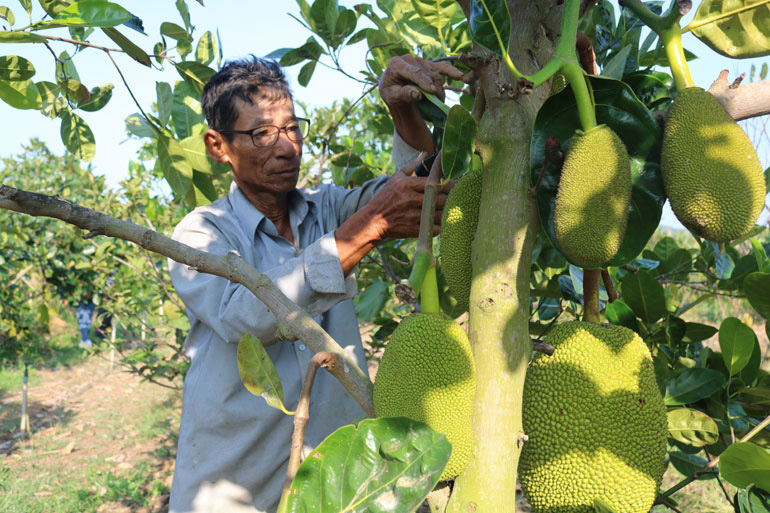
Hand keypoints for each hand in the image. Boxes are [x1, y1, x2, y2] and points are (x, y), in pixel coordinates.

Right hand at [335, 153, 453, 275]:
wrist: (373, 221)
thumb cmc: (386, 197)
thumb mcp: (396, 178)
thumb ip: (412, 165)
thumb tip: (424, 153)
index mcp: (407, 185)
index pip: (433, 183)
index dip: (449, 183)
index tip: (459, 182)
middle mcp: (410, 200)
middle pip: (439, 199)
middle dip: (453, 198)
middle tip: (462, 196)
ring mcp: (412, 216)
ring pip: (439, 214)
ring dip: (449, 212)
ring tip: (457, 208)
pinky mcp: (414, 230)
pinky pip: (434, 228)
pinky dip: (442, 225)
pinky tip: (446, 222)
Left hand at [379, 55, 463, 106]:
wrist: (392, 89)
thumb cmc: (391, 93)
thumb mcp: (392, 96)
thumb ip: (404, 94)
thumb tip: (418, 94)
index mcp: (396, 64)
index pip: (414, 72)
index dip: (424, 81)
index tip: (433, 92)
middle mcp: (408, 58)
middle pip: (426, 72)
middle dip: (433, 87)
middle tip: (438, 101)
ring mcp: (419, 60)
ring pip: (434, 72)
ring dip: (439, 86)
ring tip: (439, 100)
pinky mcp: (427, 64)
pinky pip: (441, 67)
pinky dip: (451, 71)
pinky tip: (460, 76)